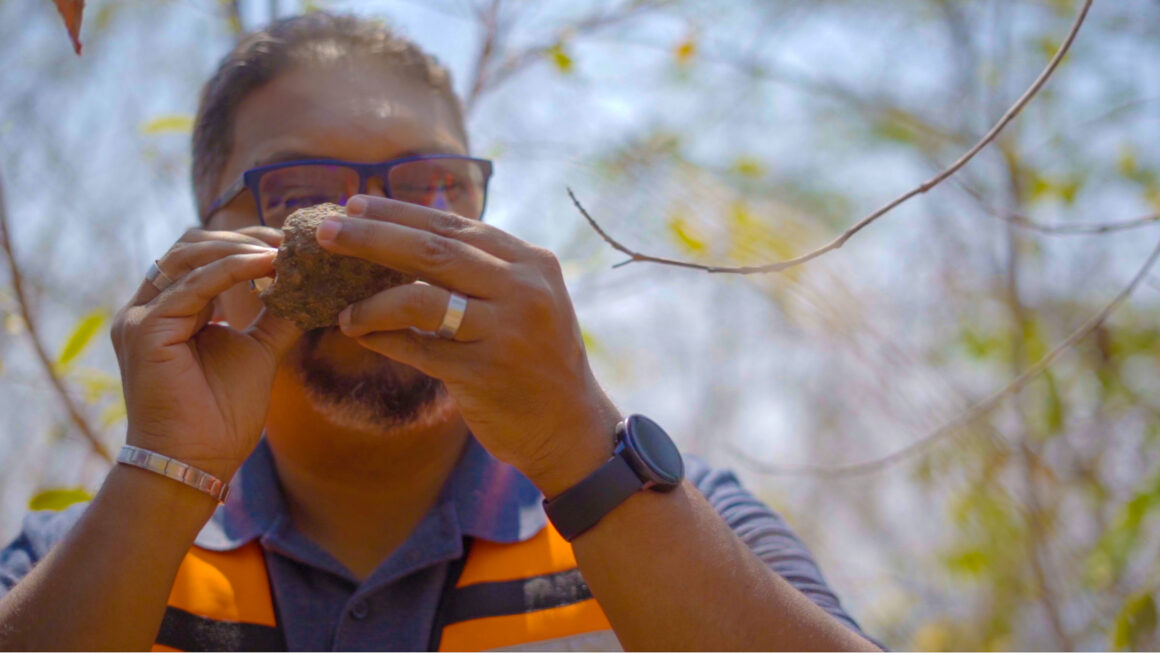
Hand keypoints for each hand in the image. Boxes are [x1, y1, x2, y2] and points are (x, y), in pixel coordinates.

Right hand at [112, 227, 300, 479]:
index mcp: (169, 309)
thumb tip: (308, 285)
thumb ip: (276, 316)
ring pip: (189, 256)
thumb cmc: (222, 414)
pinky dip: (233, 269)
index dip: (246, 242)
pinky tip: (268, 265)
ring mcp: (141, 316)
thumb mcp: (258, 350)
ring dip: (240, 247)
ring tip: (283, 251)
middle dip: (244, 237)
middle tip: (290, 240)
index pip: (202, 254)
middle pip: (192, 245)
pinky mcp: (144, 329)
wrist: (198, 461)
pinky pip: (193, 285)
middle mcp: (148, 306)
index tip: (290, 242)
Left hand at [317, 196, 620, 494]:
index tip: (355, 205)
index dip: (400, 214)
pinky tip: (361, 337)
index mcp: (532, 263)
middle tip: (326, 232)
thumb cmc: (537, 361)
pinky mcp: (485, 373)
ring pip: (420, 300)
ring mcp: (505, 331)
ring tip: (342, 309)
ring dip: (371, 302)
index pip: (455, 226)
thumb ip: (482, 270)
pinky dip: (383, 340)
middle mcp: (523, 290)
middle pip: (433, 252)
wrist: (572, 429)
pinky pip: (417, 349)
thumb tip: (407, 236)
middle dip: (372, 238)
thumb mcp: (526, 302)